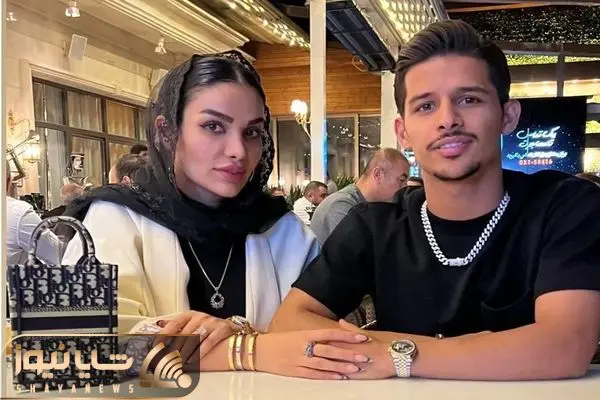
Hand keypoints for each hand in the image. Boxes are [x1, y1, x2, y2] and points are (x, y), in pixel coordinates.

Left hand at [157, 311, 239, 367]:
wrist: (230, 328)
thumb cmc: (208, 327)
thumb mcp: (191, 323)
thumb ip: (176, 325)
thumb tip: (158, 325)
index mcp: (189, 315)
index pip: (173, 325)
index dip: (164, 336)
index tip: (156, 347)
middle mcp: (199, 317)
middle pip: (183, 335)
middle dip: (174, 349)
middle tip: (166, 360)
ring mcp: (211, 322)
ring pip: (194, 339)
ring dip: (185, 353)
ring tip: (178, 363)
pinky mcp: (221, 329)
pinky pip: (208, 342)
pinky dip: (199, 353)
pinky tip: (193, 360)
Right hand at [255, 329, 371, 379]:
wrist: (258, 351)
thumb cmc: (278, 341)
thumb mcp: (296, 333)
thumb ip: (314, 335)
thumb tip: (334, 334)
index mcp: (305, 334)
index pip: (330, 333)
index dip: (347, 336)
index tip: (361, 337)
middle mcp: (304, 346)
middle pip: (330, 350)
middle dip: (348, 353)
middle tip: (364, 355)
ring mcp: (300, 360)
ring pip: (325, 363)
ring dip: (341, 366)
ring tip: (356, 368)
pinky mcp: (296, 371)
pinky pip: (315, 374)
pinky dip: (328, 376)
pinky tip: (340, 377)